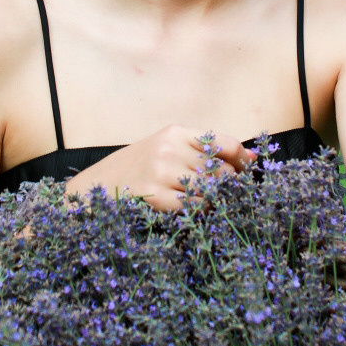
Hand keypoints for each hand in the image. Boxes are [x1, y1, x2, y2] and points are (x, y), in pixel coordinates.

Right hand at [64, 124, 255, 211]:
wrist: (94, 187)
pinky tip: (193, 213)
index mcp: (175, 132)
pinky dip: (199, 212)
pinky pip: (192, 207)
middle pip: (221, 170)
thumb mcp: (166, 150)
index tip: (245, 174)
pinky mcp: (153, 195)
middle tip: (227, 196)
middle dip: (229, 186)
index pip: (226, 144)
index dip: (242, 162)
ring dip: (215, 201)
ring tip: (208, 205)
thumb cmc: (136, 170)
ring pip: (210, 190)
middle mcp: (169, 148)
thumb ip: (203, 152)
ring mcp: (160, 171)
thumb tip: (251, 158)